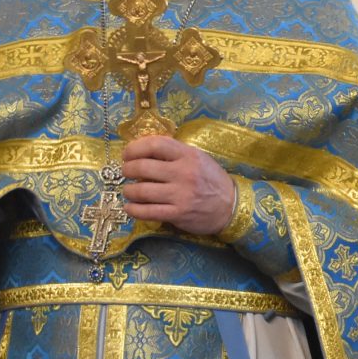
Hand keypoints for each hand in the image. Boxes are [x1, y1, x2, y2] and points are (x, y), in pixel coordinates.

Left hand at [121, 135, 236, 235]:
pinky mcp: (178, 214)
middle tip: (126, 172)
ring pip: (141, 191)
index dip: (135, 148)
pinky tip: (131, 207)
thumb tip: (142, 151)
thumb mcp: (197, 158)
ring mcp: (180, 195)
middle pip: (143, 167)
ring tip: (129, 191)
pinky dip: (133, 210)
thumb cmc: (210, 180)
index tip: (127, 154)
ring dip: (129, 191)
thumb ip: (174, 153)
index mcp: (188, 155)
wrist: (230, 206)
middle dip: (127, 169)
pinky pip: (148, 212)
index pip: (155, 144)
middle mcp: (183, 173)